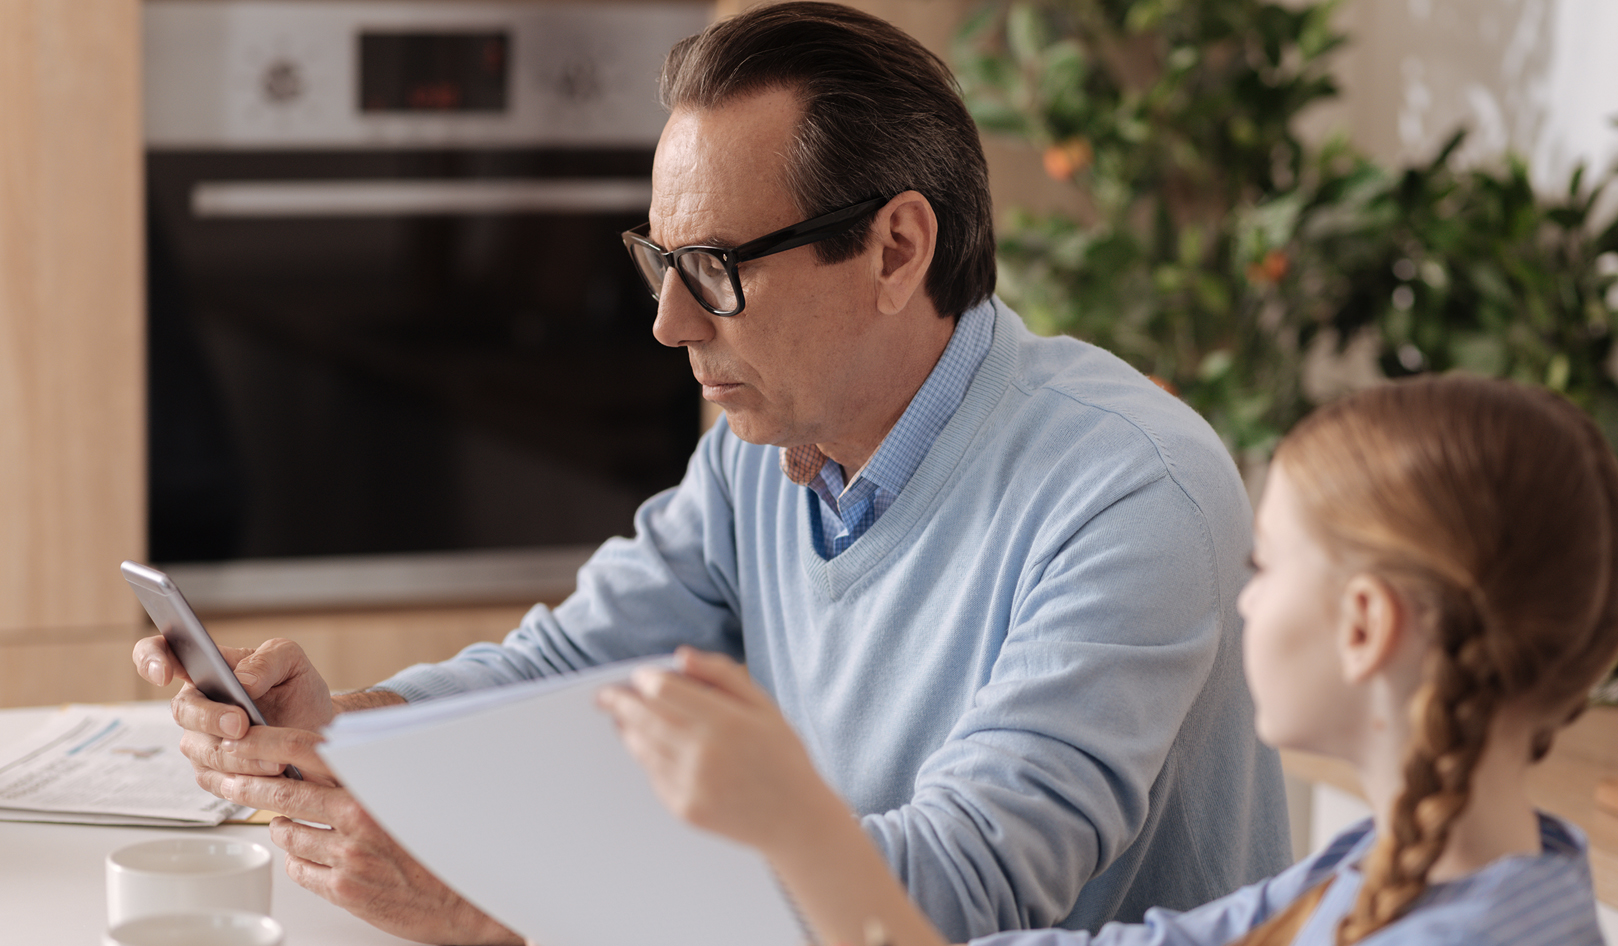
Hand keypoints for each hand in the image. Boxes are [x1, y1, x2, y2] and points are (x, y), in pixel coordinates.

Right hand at [134, 635, 334, 783]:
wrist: (318, 730)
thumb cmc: (297, 690)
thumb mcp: (291, 663)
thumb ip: (267, 660)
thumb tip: (242, 679)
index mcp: (206, 668)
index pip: (160, 653)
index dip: (151, 660)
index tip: (164, 674)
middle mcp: (197, 704)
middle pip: (183, 710)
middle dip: (210, 718)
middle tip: (241, 724)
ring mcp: (200, 740)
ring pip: (203, 750)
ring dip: (238, 755)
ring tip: (274, 758)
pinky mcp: (212, 773)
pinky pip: (216, 780)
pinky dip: (244, 778)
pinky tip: (269, 776)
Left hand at [204, 727, 521, 944]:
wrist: (472, 896)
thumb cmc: (442, 841)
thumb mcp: (410, 790)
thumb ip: (368, 771)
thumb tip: (323, 750)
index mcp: (375, 781)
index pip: (306, 749)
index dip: (264, 741)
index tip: (237, 735)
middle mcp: (359, 814)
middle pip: (280, 792)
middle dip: (245, 784)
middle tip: (227, 779)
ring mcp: (349, 854)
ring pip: (285, 833)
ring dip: (284, 827)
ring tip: (301, 825)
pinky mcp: (345, 889)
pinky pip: (299, 868)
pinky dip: (302, 860)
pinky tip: (321, 856)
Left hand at [595, 646, 838, 854]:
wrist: (796, 820)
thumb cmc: (783, 757)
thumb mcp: (765, 706)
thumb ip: (723, 675)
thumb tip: (682, 656)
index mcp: (726, 720)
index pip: (664, 690)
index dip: (644, 679)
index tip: (637, 676)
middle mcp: (704, 752)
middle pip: (643, 717)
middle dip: (619, 702)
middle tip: (604, 696)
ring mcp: (691, 783)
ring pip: (641, 747)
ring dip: (627, 729)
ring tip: (622, 718)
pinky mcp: (684, 808)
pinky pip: (652, 775)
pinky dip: (645, 758)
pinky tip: (647, 747)